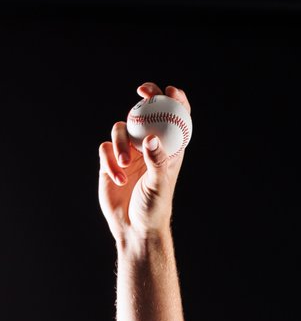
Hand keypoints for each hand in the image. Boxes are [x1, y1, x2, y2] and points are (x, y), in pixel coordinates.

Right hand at [98, 82, 190, 245]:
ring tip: (124, 165)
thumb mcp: (159, 186)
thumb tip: (150, 138)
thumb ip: (156, 162)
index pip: (175, 121)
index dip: (175, 102)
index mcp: (169, 152)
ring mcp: (129, 153)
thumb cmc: (155, 209)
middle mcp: (149, 148)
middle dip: (147, 97)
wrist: (134, 228)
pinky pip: (105, 148)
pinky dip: (109, 161)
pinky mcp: (110, 162)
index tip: (170, 92)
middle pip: (148, 113)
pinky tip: (118, 178)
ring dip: (120, 142)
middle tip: (143, 92)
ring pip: (121, 128)